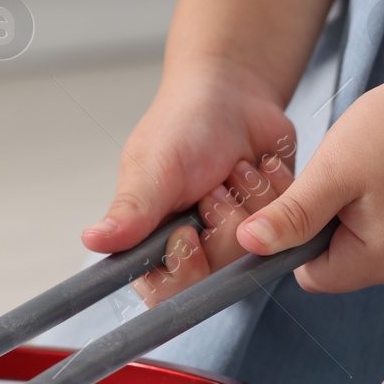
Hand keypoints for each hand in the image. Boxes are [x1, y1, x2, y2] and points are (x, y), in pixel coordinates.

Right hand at [82, 60, 298, 303]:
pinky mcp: (272, 224)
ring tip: (235, 169)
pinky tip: (261, 168)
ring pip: (255, 251)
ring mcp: (234, 238)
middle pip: (216, 275)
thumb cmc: (183, 124)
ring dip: (250, 202)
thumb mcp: (152, 167)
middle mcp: (192, 247)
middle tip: (212, 188)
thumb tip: (94, 240)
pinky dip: (277, 192)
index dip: (182, 270)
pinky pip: (289, 229)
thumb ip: (130, 211)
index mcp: (151, 241)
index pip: (163, 291)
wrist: (232, 93)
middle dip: (222, 224)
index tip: (188, 234)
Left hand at [236, 57, 383, 292]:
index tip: (319, 194)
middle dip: (339, 224)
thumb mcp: (334, 170)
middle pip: (349, 264)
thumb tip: (248, 245)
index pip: (314, 276)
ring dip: (372, 216)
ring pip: (380, 249)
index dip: (303, 237)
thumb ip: (291, 216)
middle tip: (356, 175)